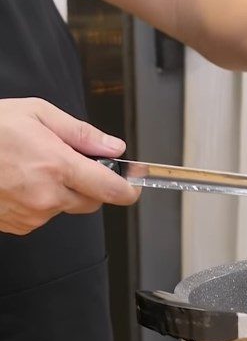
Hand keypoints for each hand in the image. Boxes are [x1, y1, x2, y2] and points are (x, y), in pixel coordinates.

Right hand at [0, 98, 139, 234]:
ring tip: (31, 167)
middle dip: (90, 184)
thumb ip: (81, 133)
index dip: (129, 189)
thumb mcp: (37, 114)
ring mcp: (32, 214)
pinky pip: (44, 216)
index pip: (112, 189)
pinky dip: (40, 201)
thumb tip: (114, 148)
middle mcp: (47, 195)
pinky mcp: (19, 226)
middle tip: (66, 162)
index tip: (134, 185)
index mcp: (56, 165)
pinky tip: (18, 182)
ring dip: (60, 191)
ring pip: (67, 208)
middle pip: (93, 201)